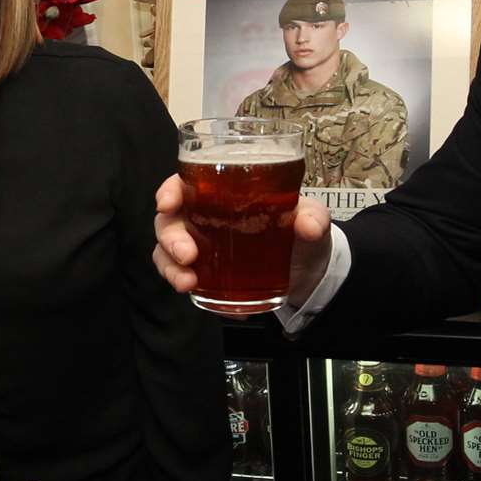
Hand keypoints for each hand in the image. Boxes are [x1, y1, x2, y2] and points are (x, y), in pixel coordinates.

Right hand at [152, 176, 334, 312]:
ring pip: (167, 252)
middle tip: (187, 255)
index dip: (170, 191)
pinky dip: (189, 287)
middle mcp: (203, 217)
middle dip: (170, 238)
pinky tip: (206, 296)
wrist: (307, 271)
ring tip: (188, 283)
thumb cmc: (299, 232)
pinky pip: (183, 277)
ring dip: (171, 267)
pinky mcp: (204, 274)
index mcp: (221, 193)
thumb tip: (308, 226)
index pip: (184, 184)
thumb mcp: (312, 218)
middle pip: (169, 221)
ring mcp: (200, 247)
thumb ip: (313, 217)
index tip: (167, 203)